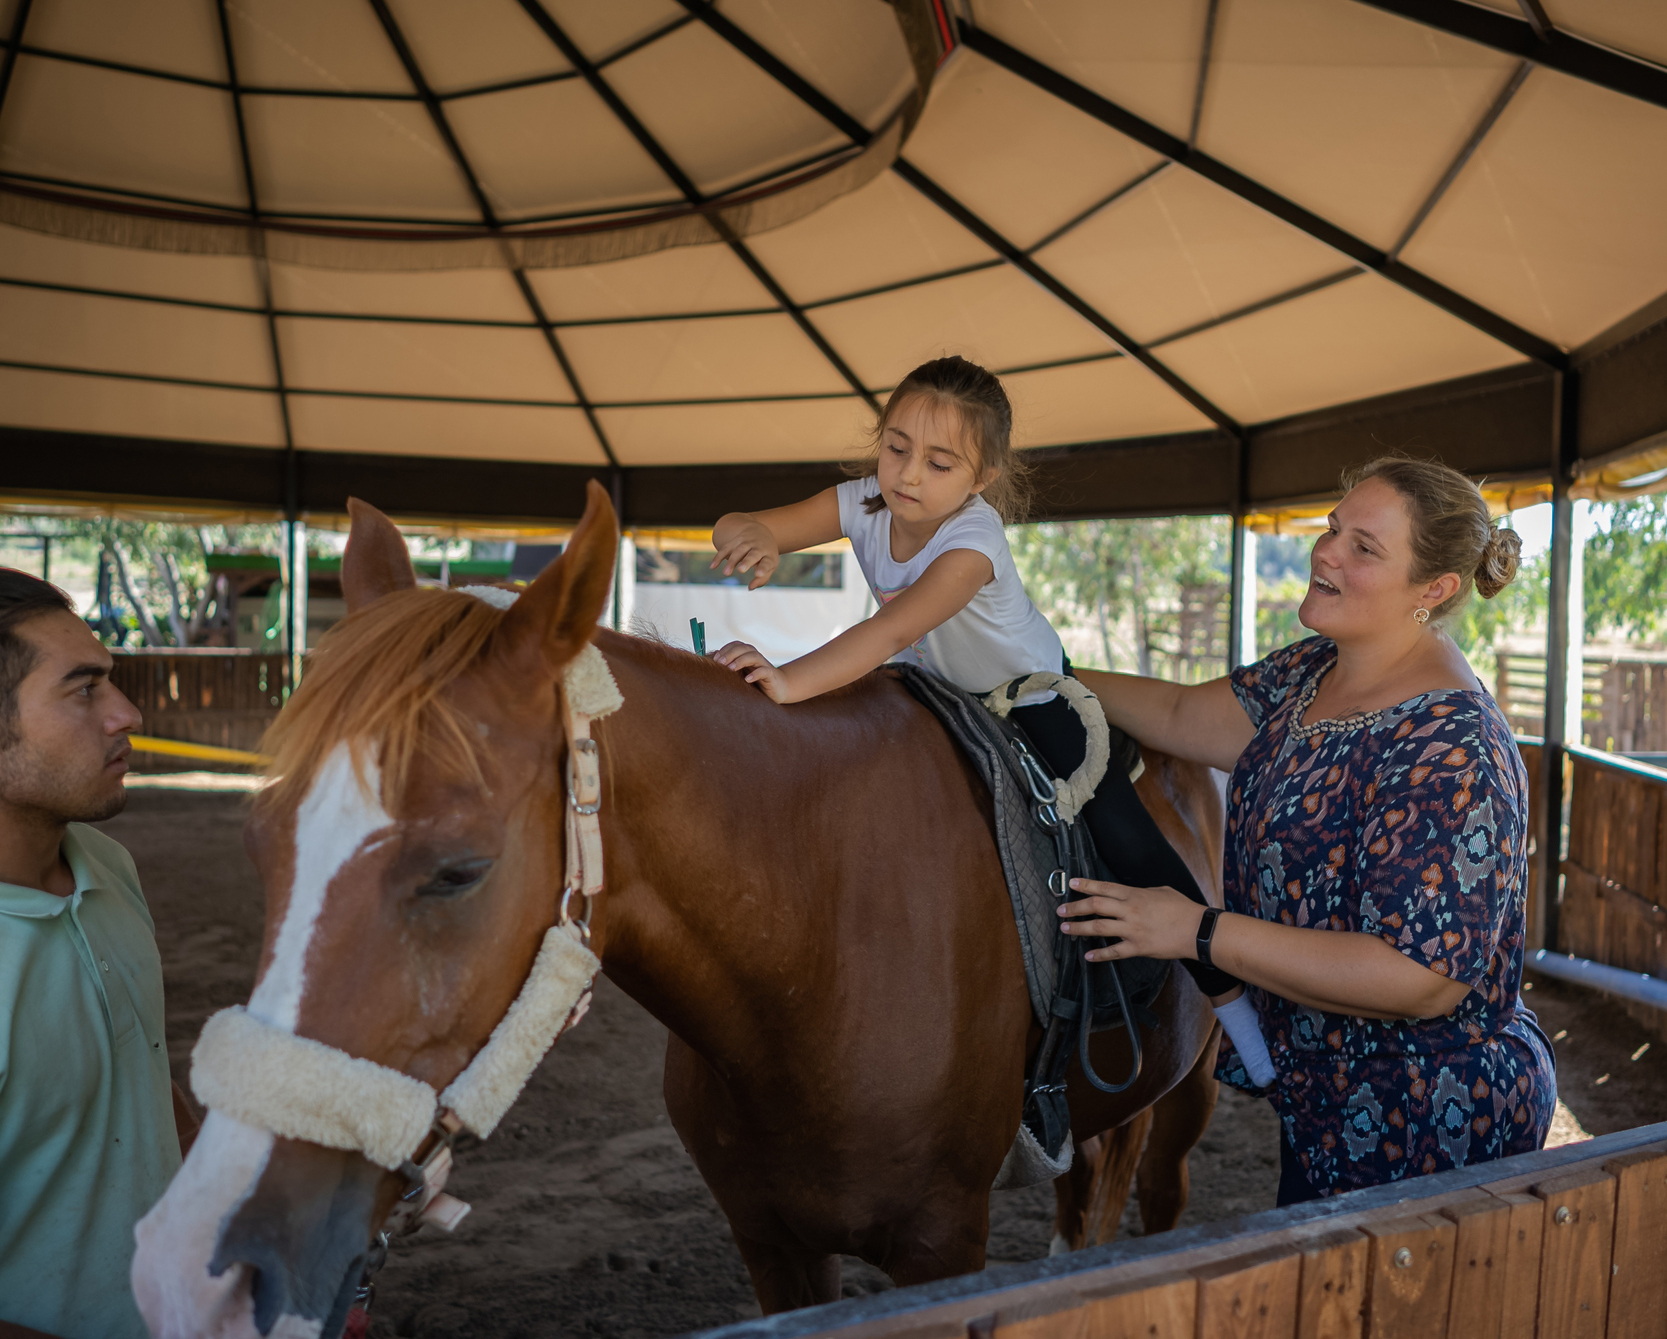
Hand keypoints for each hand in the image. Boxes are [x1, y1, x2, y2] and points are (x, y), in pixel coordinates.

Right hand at [710, 522, 778, 588]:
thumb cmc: (765, 554)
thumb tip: (750, 588)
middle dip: (746, 562)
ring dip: (731, 561)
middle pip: (752, 555)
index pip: (767, 562)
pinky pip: (726, 548)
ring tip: (726, 573)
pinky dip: (719, 557)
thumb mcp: (769, 565)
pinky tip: (713, 566)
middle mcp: (758, 547)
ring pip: (738, 551)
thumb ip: (762, 579)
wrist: (760, 531)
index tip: (758, 574)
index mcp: (769, 555)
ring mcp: (747, 542)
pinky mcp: (735, 540)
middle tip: (741, 570)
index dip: (763, 568)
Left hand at [713, 641, 795, 703]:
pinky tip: (747, 679)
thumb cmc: (757, 682)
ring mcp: (764, 665)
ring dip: (741, 661)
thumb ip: (730, 668)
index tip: (715, 659)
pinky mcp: (771, 676)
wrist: (779, 689)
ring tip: (730, 668)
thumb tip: (711, 667)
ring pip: (754, 656)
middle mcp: (756, 657)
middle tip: (719, 663)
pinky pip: (764, 671)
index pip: (736, 645)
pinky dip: (756, 674)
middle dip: (730, 653)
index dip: (725, 649)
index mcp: (748, 654)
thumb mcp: (742, 674)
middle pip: (744, 648)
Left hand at [1057, 878, 1204, 962]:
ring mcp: (1132, 930)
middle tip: (1061, 910)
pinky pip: (1114, 952)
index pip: (1104, 887)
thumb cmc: (1182, 908)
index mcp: (1135, 895)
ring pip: (1099, 928)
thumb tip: (1130, 894)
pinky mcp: (1138, 947)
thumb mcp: (1161, 891)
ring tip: (1066, 929)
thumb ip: (1142, 892)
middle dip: (1075, 907)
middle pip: (1095, 906)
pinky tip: (1088, 956)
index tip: (1071, 884)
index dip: (1085, 885)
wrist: (1197, 930)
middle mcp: (1129, 910)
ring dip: (1079, 928)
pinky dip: (1100, 954)